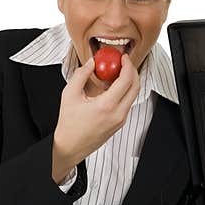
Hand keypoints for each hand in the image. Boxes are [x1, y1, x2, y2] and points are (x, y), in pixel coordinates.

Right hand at [51, 52, 140, 182]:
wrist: (70, 146)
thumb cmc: (69, 124)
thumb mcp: (70, 94)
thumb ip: (81, 74)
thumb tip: (92, 63)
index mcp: (107, 106)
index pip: (127, 80)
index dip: (127, 65)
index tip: (123, 58)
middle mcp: (118, 114)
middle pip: (136, 87)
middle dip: (132, 71)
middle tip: (124, 63)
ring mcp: (121, 120)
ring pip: (133, 96)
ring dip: (129, 82)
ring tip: (116, 74)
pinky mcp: (120, 123)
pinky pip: (128, 103)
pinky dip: (125, 92)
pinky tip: (113, 88)